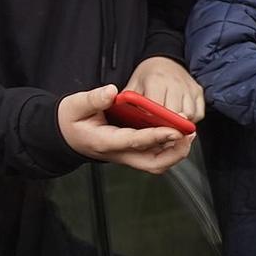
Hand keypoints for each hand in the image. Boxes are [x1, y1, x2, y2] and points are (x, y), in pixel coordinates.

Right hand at [58, 84, 189, 173]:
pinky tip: (178, 132)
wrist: (67, 135)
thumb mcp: (74, 105)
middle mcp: (119, 154)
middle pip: (153, 164)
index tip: (175, 129)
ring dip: (175, 151)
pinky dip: (170, 148)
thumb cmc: (71, 120)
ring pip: (157, 163)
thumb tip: (112, 91)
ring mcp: (127, 156)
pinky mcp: (133, 153)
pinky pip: (156, 156)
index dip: (156, 136)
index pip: (134, 142)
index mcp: (105, 142)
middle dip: (174, 152)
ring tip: (188, 132)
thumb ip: (93, 99)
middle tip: (188, 133)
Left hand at [125, 55, 204, 122]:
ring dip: (181, 123)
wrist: (164, 60)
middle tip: (161, 132)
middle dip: (168, 125)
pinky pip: (198, 113)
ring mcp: (189, 87)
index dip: (154, 121)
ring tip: (171, 124)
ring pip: (189, 115)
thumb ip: (128, 101)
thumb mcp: (133, 85)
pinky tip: (181, 118)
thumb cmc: (148, 75)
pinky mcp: (198, 91)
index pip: (157, 107)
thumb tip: (125, 118)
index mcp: (156, 80)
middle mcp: (175, 83)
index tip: (150, 129)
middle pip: (176, 113)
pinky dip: (191, 119)